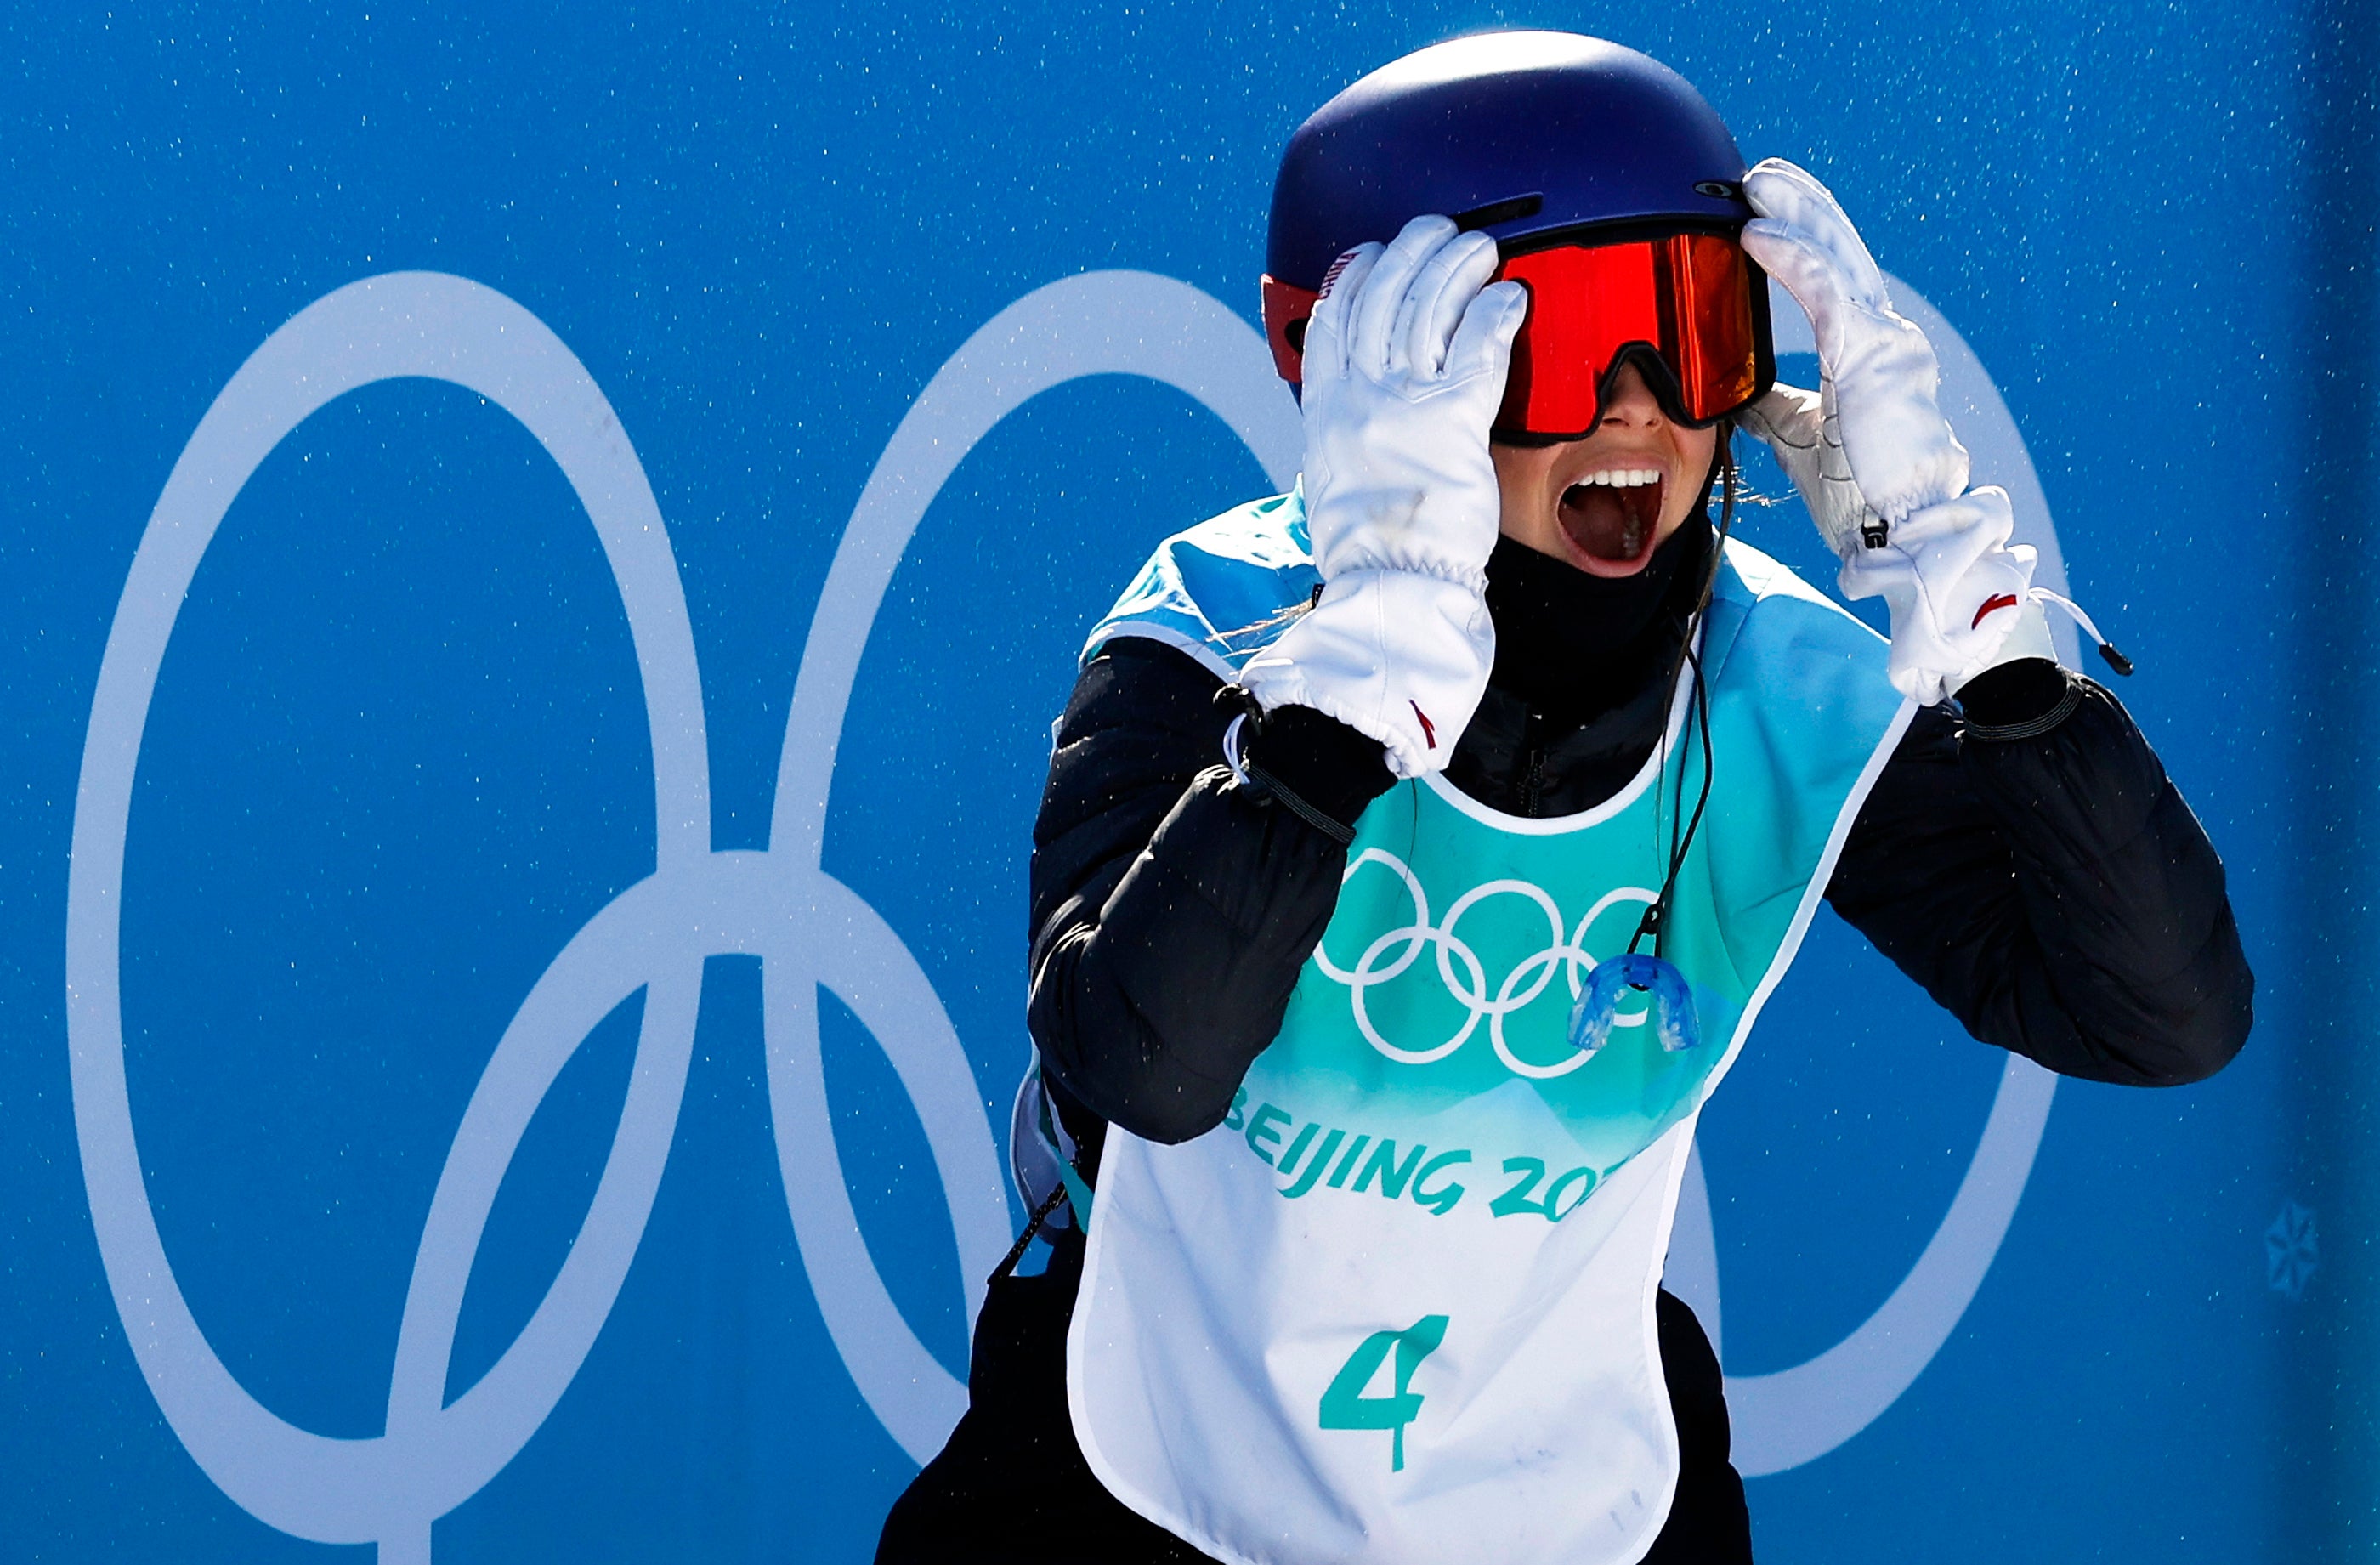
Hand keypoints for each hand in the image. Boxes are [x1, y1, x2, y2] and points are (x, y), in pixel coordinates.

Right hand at [1242, 215, 1525, 775]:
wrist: (1390, 592)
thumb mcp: (1334, 483)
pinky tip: (1511, 298)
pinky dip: (1494, 313)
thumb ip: (1345, 438)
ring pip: (1428, 309)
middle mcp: (1358, 398)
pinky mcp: (1452, 422)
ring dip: (1456, 269)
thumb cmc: (1368, 555)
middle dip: (1411, 253)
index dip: (1355, 276)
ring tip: (1480, 251)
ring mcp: (1403, 406)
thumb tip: (1354, 419)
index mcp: (1325, 411)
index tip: (1375, 255)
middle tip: (1439, 235)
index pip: (1332, 320)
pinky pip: (1476, 347)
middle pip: (1381, 297)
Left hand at [1739, 159, 2037, 702]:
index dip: (1803, 235)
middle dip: (1802, 206)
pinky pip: (1829, 298)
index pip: (1833, 277)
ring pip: (1838, 262)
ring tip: (1758, 186)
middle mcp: (1886, 339)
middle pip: (1840, 253)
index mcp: (1868, 352)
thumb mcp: (1801, 436)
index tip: (1764, 205)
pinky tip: (1760, 236)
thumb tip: (1731, 394)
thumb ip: (1773, 407)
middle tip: (1760, 173)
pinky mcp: (1876, 364)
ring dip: (1798, 217)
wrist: (1899, 535)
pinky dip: (1796, 260)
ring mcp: (1888, 347)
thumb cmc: (1860, 491)